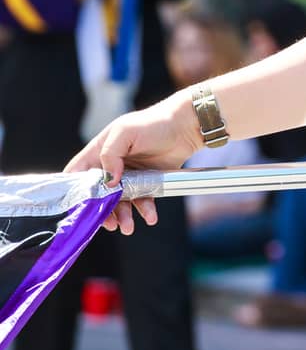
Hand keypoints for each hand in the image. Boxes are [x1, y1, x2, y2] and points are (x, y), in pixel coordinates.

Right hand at [67, 94, 204, 233]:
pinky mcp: (147, 181)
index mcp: (99, 152)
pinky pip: (142, 199)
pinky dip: (144, 210)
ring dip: (123, 215)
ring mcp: (130, 175)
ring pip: (120, 201)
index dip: (75, 191)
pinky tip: (150, 217)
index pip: (78, 174)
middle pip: (99, 194)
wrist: (186, 126)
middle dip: (102, 210)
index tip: (78, 208)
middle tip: (109, 224)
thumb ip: (109, 154)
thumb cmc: (154, 122)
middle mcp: (111, 165)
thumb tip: (108, 181)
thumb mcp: (125, 131)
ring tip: (128, 227)